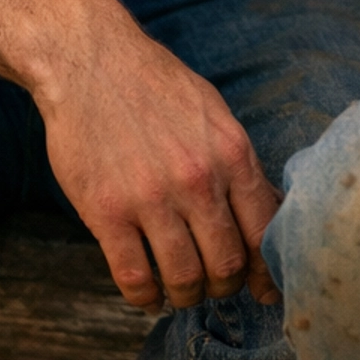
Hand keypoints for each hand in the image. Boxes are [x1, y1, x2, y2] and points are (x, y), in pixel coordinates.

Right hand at [34, 6, 281, 311]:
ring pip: (184, 278)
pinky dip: (144, 298)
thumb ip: (239, 165)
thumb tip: (269, 213)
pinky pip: (134, 279)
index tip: (261, 290)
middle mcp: (198, 179)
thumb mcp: (214, 115)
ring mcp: (151, 198)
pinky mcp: (106, 212)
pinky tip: (146, 294)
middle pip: (227, 265)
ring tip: (179, 291)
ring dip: (185, 296)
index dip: (266, 272)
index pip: (264, 233)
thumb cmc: (156, 88)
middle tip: (212, 285)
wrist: (91, 61)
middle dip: (224, 286)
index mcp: (232, 154)